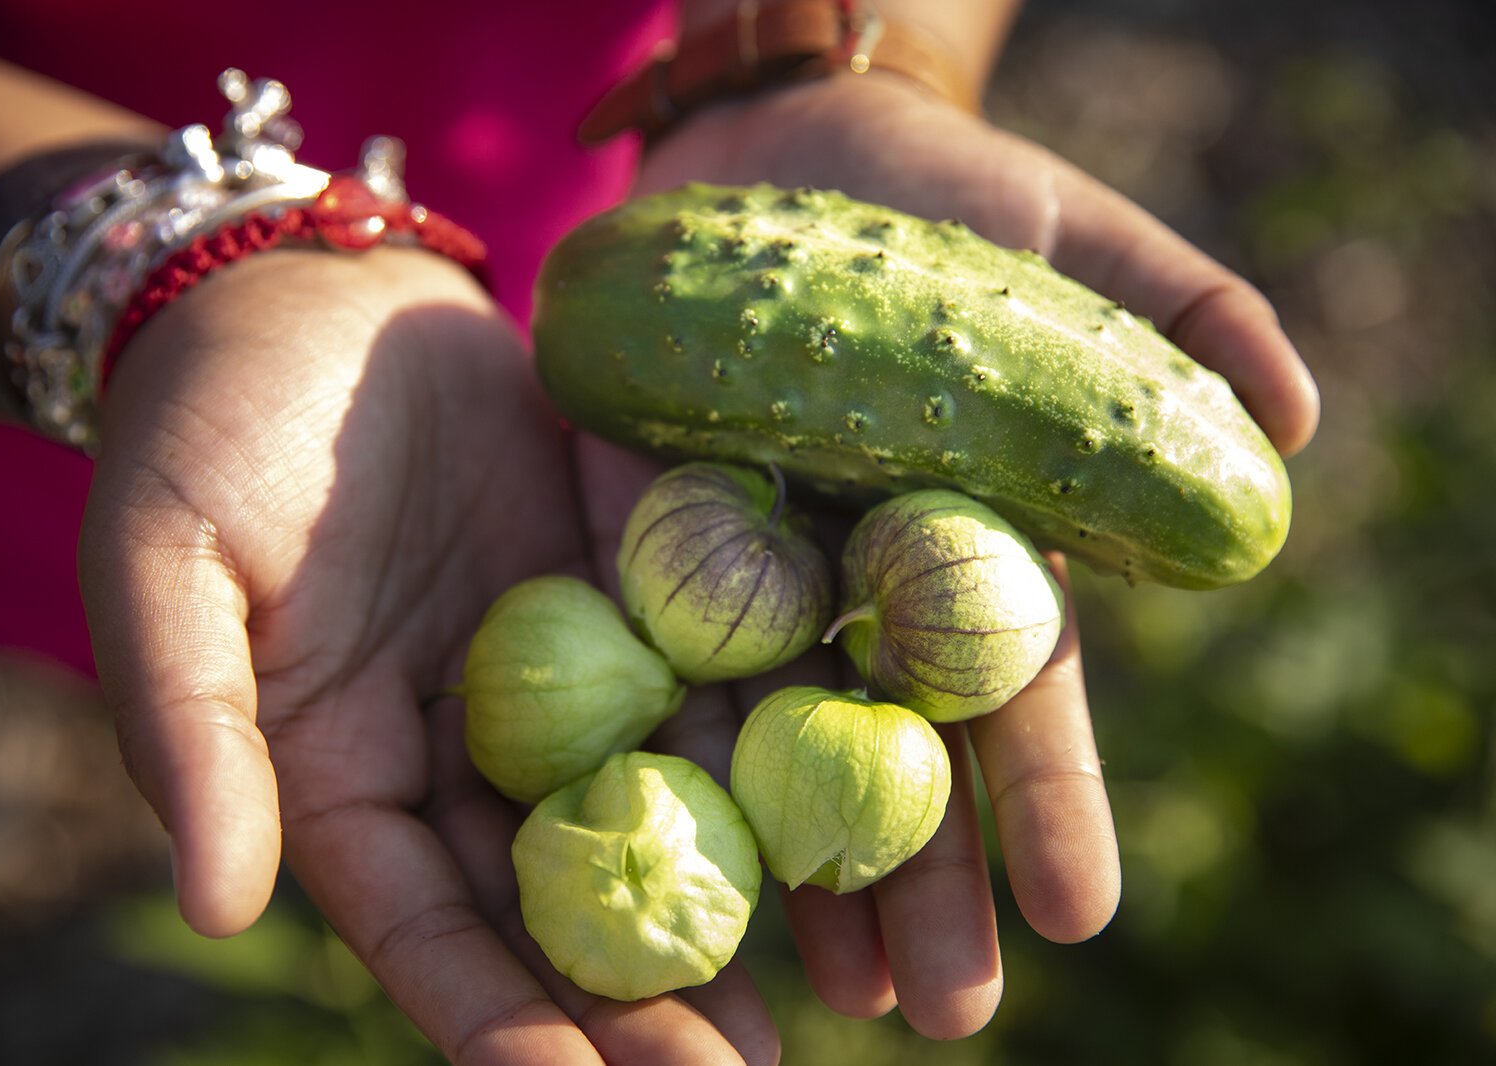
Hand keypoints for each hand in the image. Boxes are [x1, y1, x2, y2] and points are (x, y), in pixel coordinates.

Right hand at [78, 247, 777, 1064]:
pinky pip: (713, 662)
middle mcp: (471, 743)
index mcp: (349, 770)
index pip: (426, 923)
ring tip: (814, 989)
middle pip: (564, 891)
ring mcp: (567, 664)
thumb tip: (216, 904)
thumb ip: (191, 732)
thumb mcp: (163, 570)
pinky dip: (772, 729)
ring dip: (734, 889)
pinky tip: (848, 793)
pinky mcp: (636, 577)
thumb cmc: (199, 428)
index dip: (493, 1012)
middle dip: (640, 994)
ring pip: (658, 799)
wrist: (308, 292)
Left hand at [607, 70, 1319, 1037]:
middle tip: (941, 1008)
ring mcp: (748, 572)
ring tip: (818, 985)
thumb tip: (1291, 429)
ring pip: (767, 734)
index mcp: (975, 544)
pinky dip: (654, 743)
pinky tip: (661, 844)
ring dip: (789, 858)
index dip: (1046, 798)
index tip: (1080, 911)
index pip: (1015, 691)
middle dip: (917, 875)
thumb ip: (1182, 322)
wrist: (783, 155)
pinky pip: (640, 649)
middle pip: (890, 747)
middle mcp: (862, 586)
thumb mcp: (1080, 247)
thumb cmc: (948, 204)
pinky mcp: (637, 535)